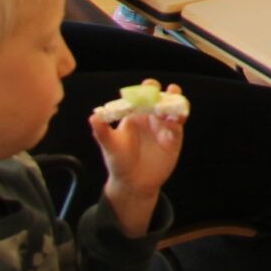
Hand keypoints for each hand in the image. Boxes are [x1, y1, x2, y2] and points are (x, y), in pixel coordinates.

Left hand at [90, 80, 184, 234]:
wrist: (133, 183)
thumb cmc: (119, 161)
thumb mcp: (110, 145)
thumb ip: (102, 131)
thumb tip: (93, 116)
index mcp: (136, 114)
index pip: (142, 96)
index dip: (145, 89)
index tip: (146, 87)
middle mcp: (152, 118)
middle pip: (163, 99)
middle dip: (167, 92)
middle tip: (166, 92)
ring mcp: (164, 127)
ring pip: (174, 109)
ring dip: (176, 103)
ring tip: (173, 103)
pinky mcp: (173, 139)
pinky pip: (178, 126)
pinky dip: (177, 121)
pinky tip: (173, 122)